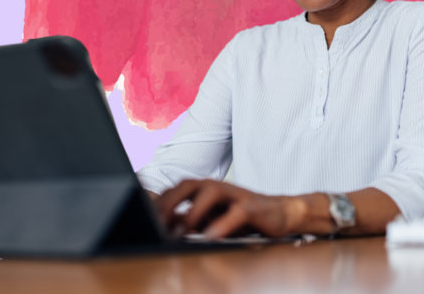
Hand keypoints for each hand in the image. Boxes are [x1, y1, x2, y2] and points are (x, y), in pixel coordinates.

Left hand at [156, 180, 307, 238]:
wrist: (279, 214)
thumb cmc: (242, 216)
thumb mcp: (211, 218)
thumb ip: (188, 220)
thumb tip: (162, 226)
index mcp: (205, 189)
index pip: (175, 189)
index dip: (158, 203)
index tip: (144, 220)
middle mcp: (218, 187)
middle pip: (188, 185)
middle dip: (170, 203)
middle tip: (156, 223)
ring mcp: (235, 195)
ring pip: (211, 192)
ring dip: (193, 212)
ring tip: (181, 231)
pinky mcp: (252, 207)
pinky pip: (236, 213)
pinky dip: (221, 225)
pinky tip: (210, 237)